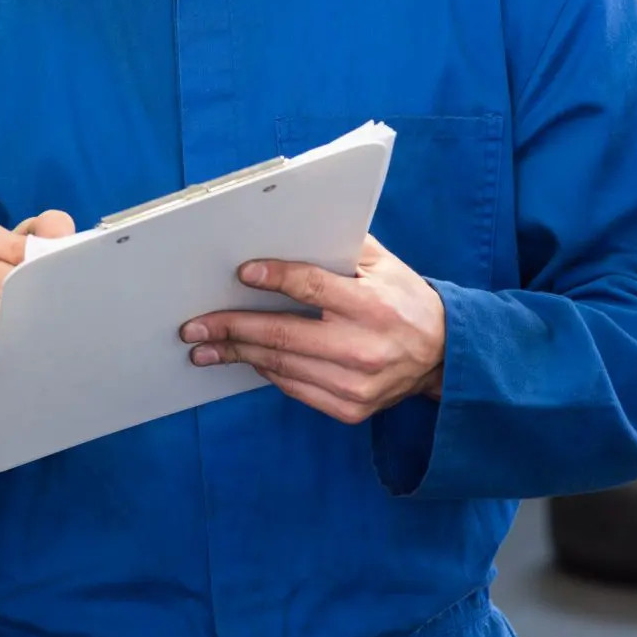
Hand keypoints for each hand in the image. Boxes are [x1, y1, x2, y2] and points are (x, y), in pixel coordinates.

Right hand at [0, 209, 74, 422]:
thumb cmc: (4, 285)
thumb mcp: (19, 250)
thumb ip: (42, 230)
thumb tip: (61, 234)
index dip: (14, 244)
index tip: (42, 254)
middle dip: (27, 282)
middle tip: (52, 290)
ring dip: (26, 314)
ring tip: (45, 313)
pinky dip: (18, 344)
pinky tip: (28, 340)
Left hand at [180, 234, 444, 424]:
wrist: (443, 355)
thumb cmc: (404, 299)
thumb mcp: (383, 265)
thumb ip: (340, 245)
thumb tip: (285, 227)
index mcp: (372, 306)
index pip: (312, 288)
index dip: (274, 278)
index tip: (240, 273)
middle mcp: (363, 348)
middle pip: (282, 335)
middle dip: (231, 329)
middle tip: (193, 328)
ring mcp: (356, 385)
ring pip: (281, 366)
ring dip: (237, 355)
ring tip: (204, 349)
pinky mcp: (350, 409)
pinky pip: (294, 388)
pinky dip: (265, 371)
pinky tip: (244, 358)